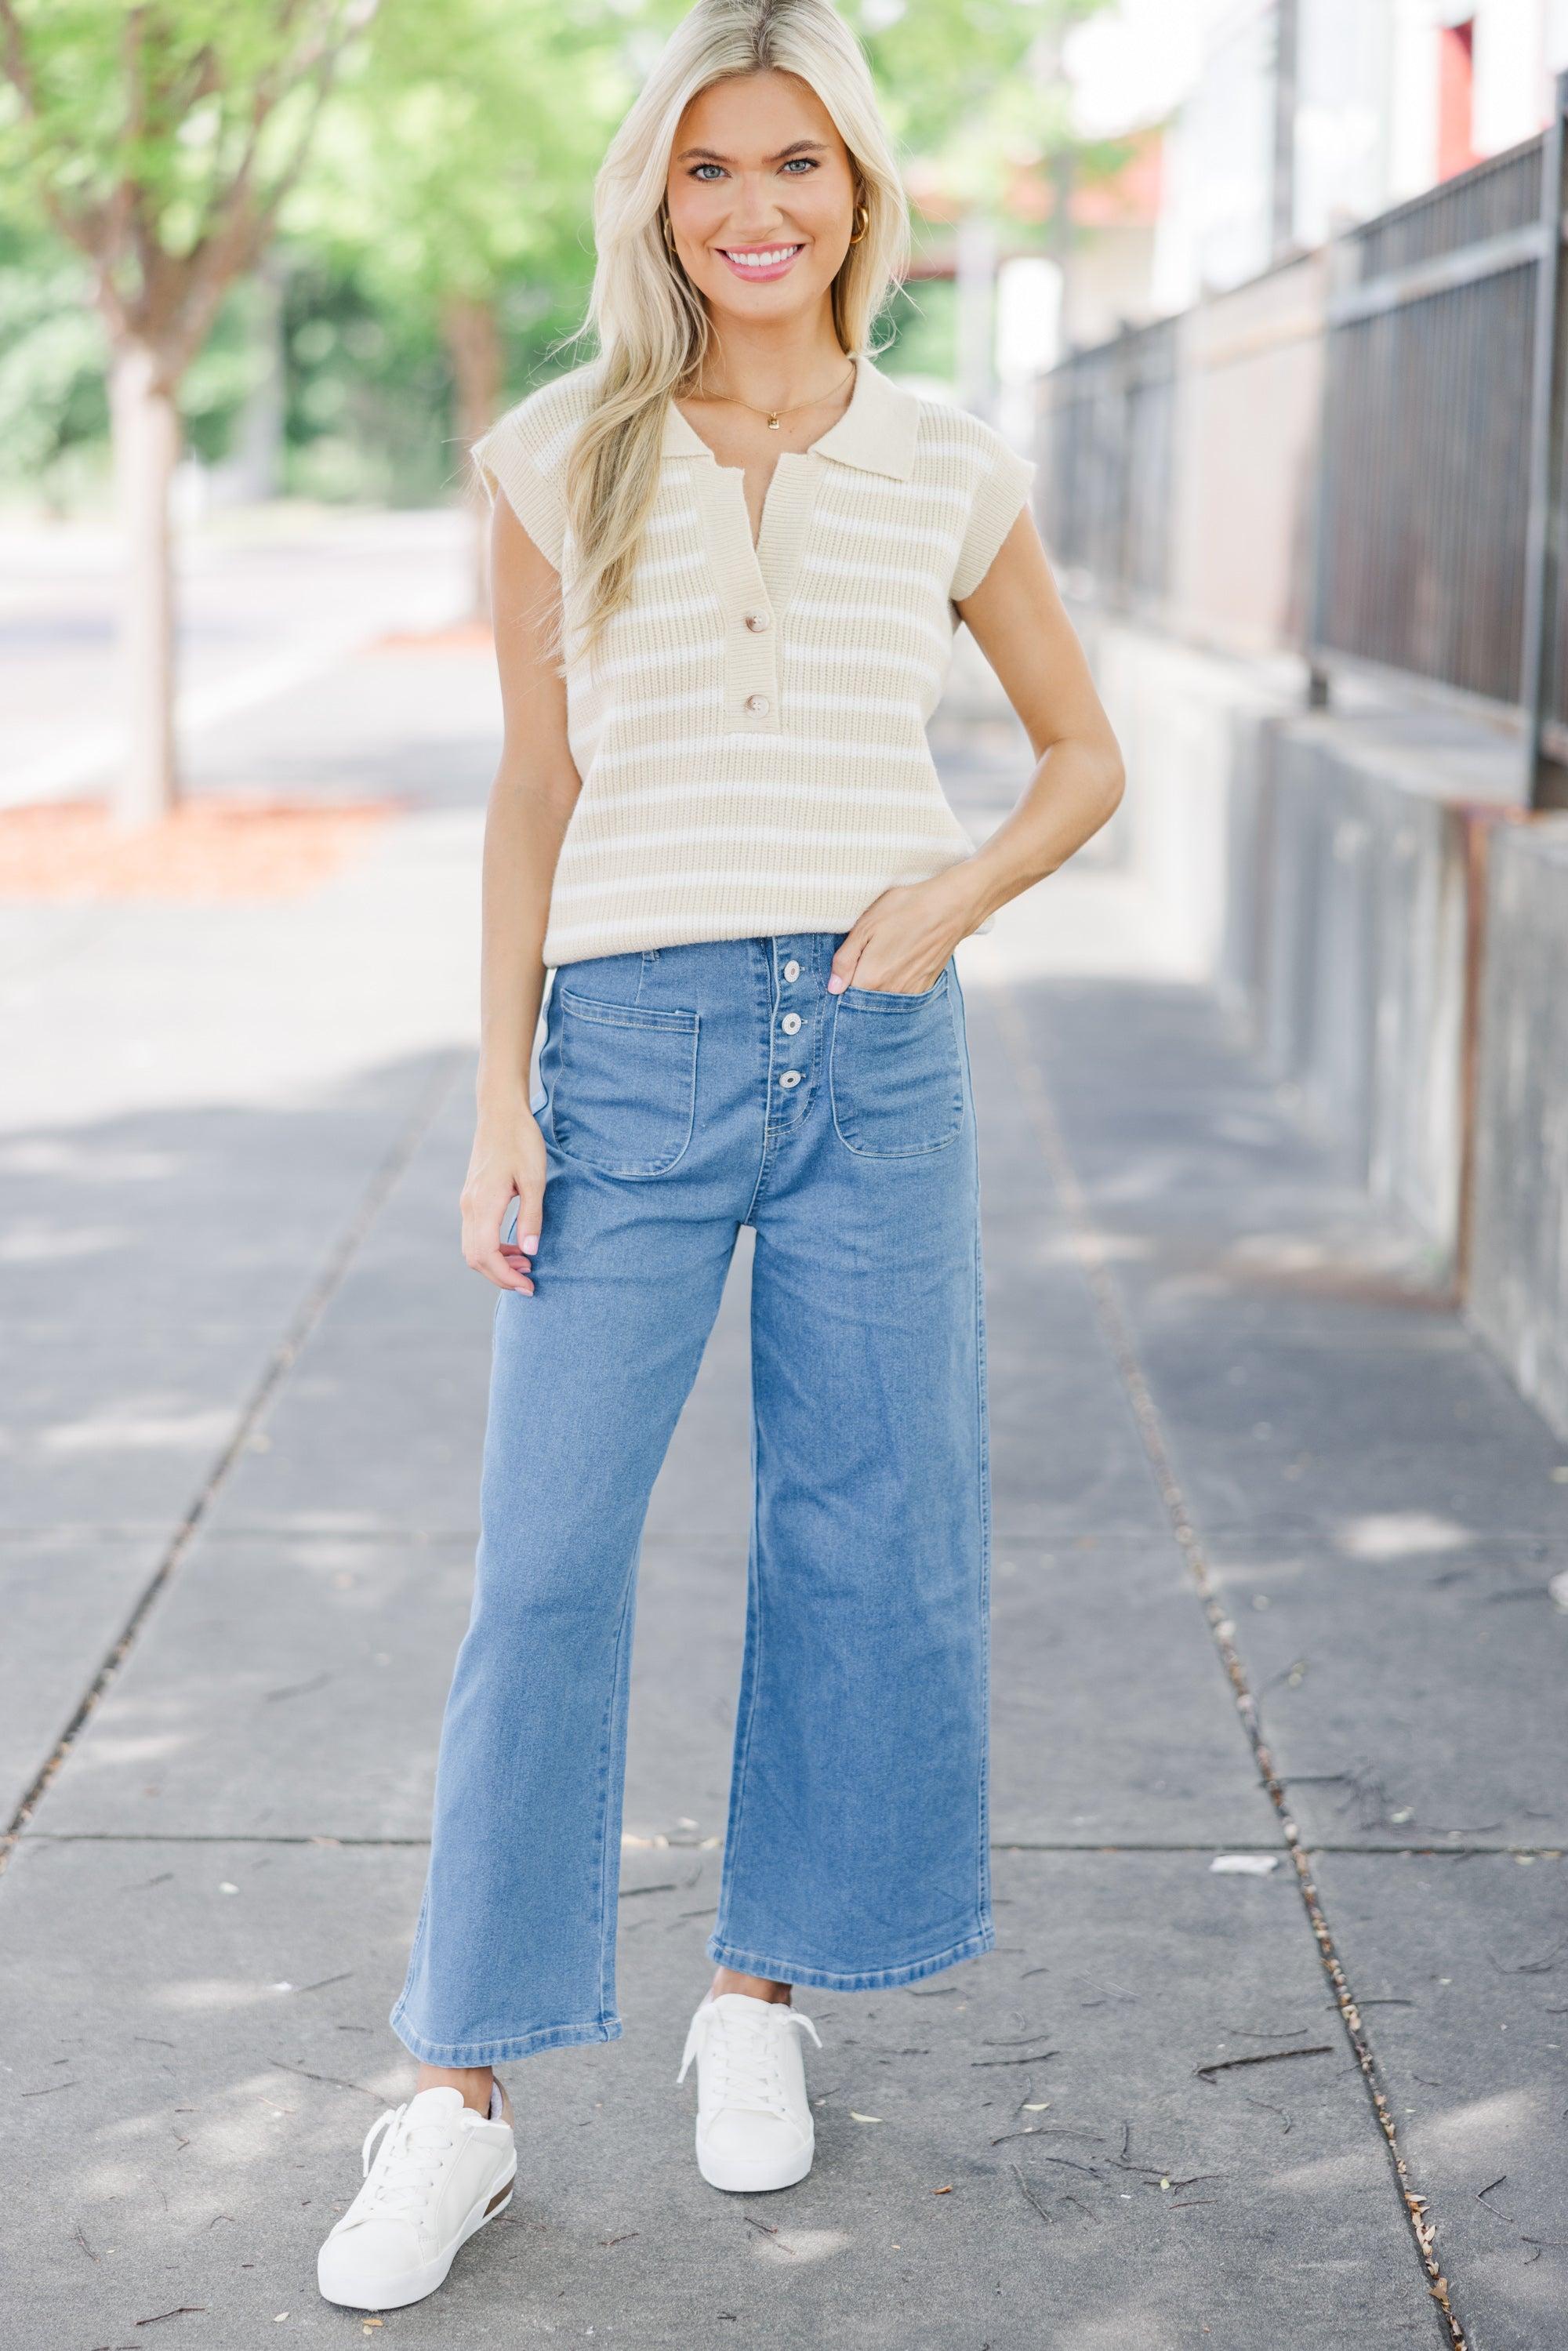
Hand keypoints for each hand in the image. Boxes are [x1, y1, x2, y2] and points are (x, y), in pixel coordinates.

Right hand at [461, 1099, 547, 1293]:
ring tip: (526, 1266)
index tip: (529, 1286)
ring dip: (497, 1263)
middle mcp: (470, 1206)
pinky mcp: (472, 1198)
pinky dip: (493, 1248)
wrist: (500, 1113)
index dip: (506, 1277)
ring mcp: (468, 1202)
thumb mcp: (534, 1179)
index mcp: (484, 1204)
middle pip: (475, 1258)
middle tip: (530, 1283)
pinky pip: (476, 1234)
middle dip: (501, 1276)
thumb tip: (531, 1252)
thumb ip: (532, 1217)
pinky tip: (516, 1246)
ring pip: (473, 1248)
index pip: (487, 1255)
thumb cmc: (521, 1141)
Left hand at [826, 872, 975, 996]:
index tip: (842, 973)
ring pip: (884, 1000)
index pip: (844, 997)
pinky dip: (895, 986)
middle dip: (857, 989)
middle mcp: (891, 992)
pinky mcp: (925, 987)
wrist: (950, 907)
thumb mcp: (866, 926)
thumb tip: (833, 988)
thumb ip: (845, 959)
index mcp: (871, 978)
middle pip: (864, 1002)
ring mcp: (910, 992)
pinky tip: (897, 965)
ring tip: (882, 960)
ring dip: (877, 988)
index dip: (840, 986)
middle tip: (863, 962)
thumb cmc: (906, 909)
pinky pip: (902, 995)